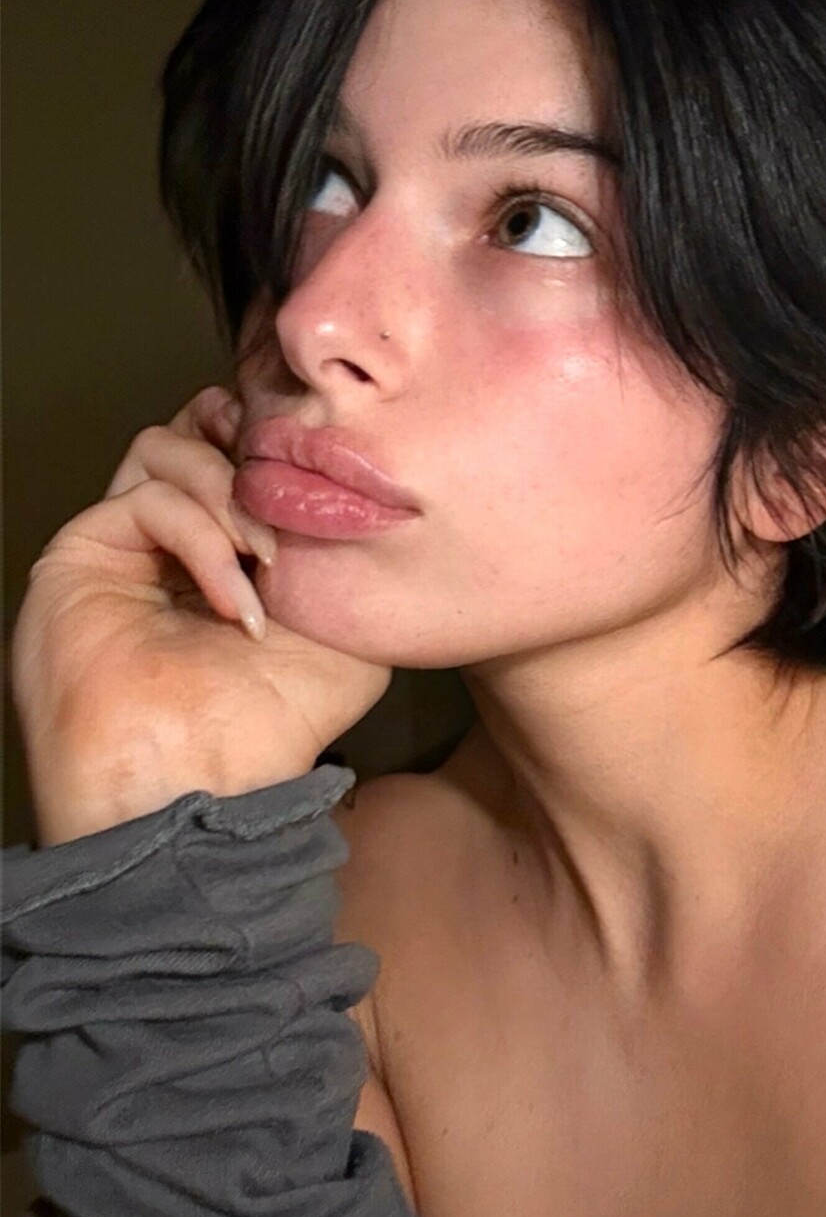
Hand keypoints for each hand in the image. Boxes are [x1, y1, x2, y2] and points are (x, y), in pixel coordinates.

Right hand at [11, 384, 390, 844]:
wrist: (210, 782)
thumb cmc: (277, 724)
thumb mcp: (350, 631)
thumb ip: (348, 560)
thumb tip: (353, 494)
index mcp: (224, 556)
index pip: (231, 458)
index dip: (266, 438)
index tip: (314, 454)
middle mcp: (166, 546)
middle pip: (189, 434)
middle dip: (244, 441)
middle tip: (287, 475)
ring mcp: (121, 549)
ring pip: (162, 449)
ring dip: (231, 492)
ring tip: (269, 561)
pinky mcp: (81, 556)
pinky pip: (148, 501)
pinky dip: (204, 536)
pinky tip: (236, 597)